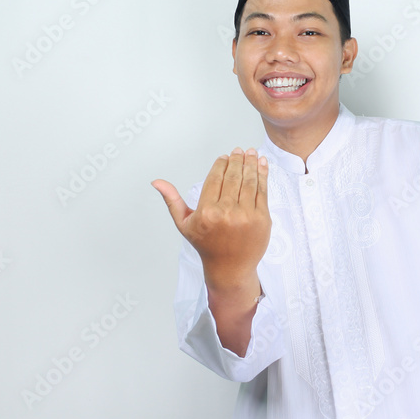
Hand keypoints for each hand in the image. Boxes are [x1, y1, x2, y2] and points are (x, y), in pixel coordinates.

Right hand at [152, 147, 270, 283]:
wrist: (230, 268)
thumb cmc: (206, 245)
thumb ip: (172, 200)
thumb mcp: (184, 224)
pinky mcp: (262, 219)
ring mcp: (246, 215)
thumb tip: (156, 182)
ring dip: (250, 163)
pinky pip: (262, 191)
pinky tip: (261, 164)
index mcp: (206, 212)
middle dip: (237, 160)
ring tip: (251, 152)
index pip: (214, 179)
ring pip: (249, 181)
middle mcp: (226, 212)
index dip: (221, 164)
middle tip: (239, 150)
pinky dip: (262, 175)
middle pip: (233, 177)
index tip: (224, 157)